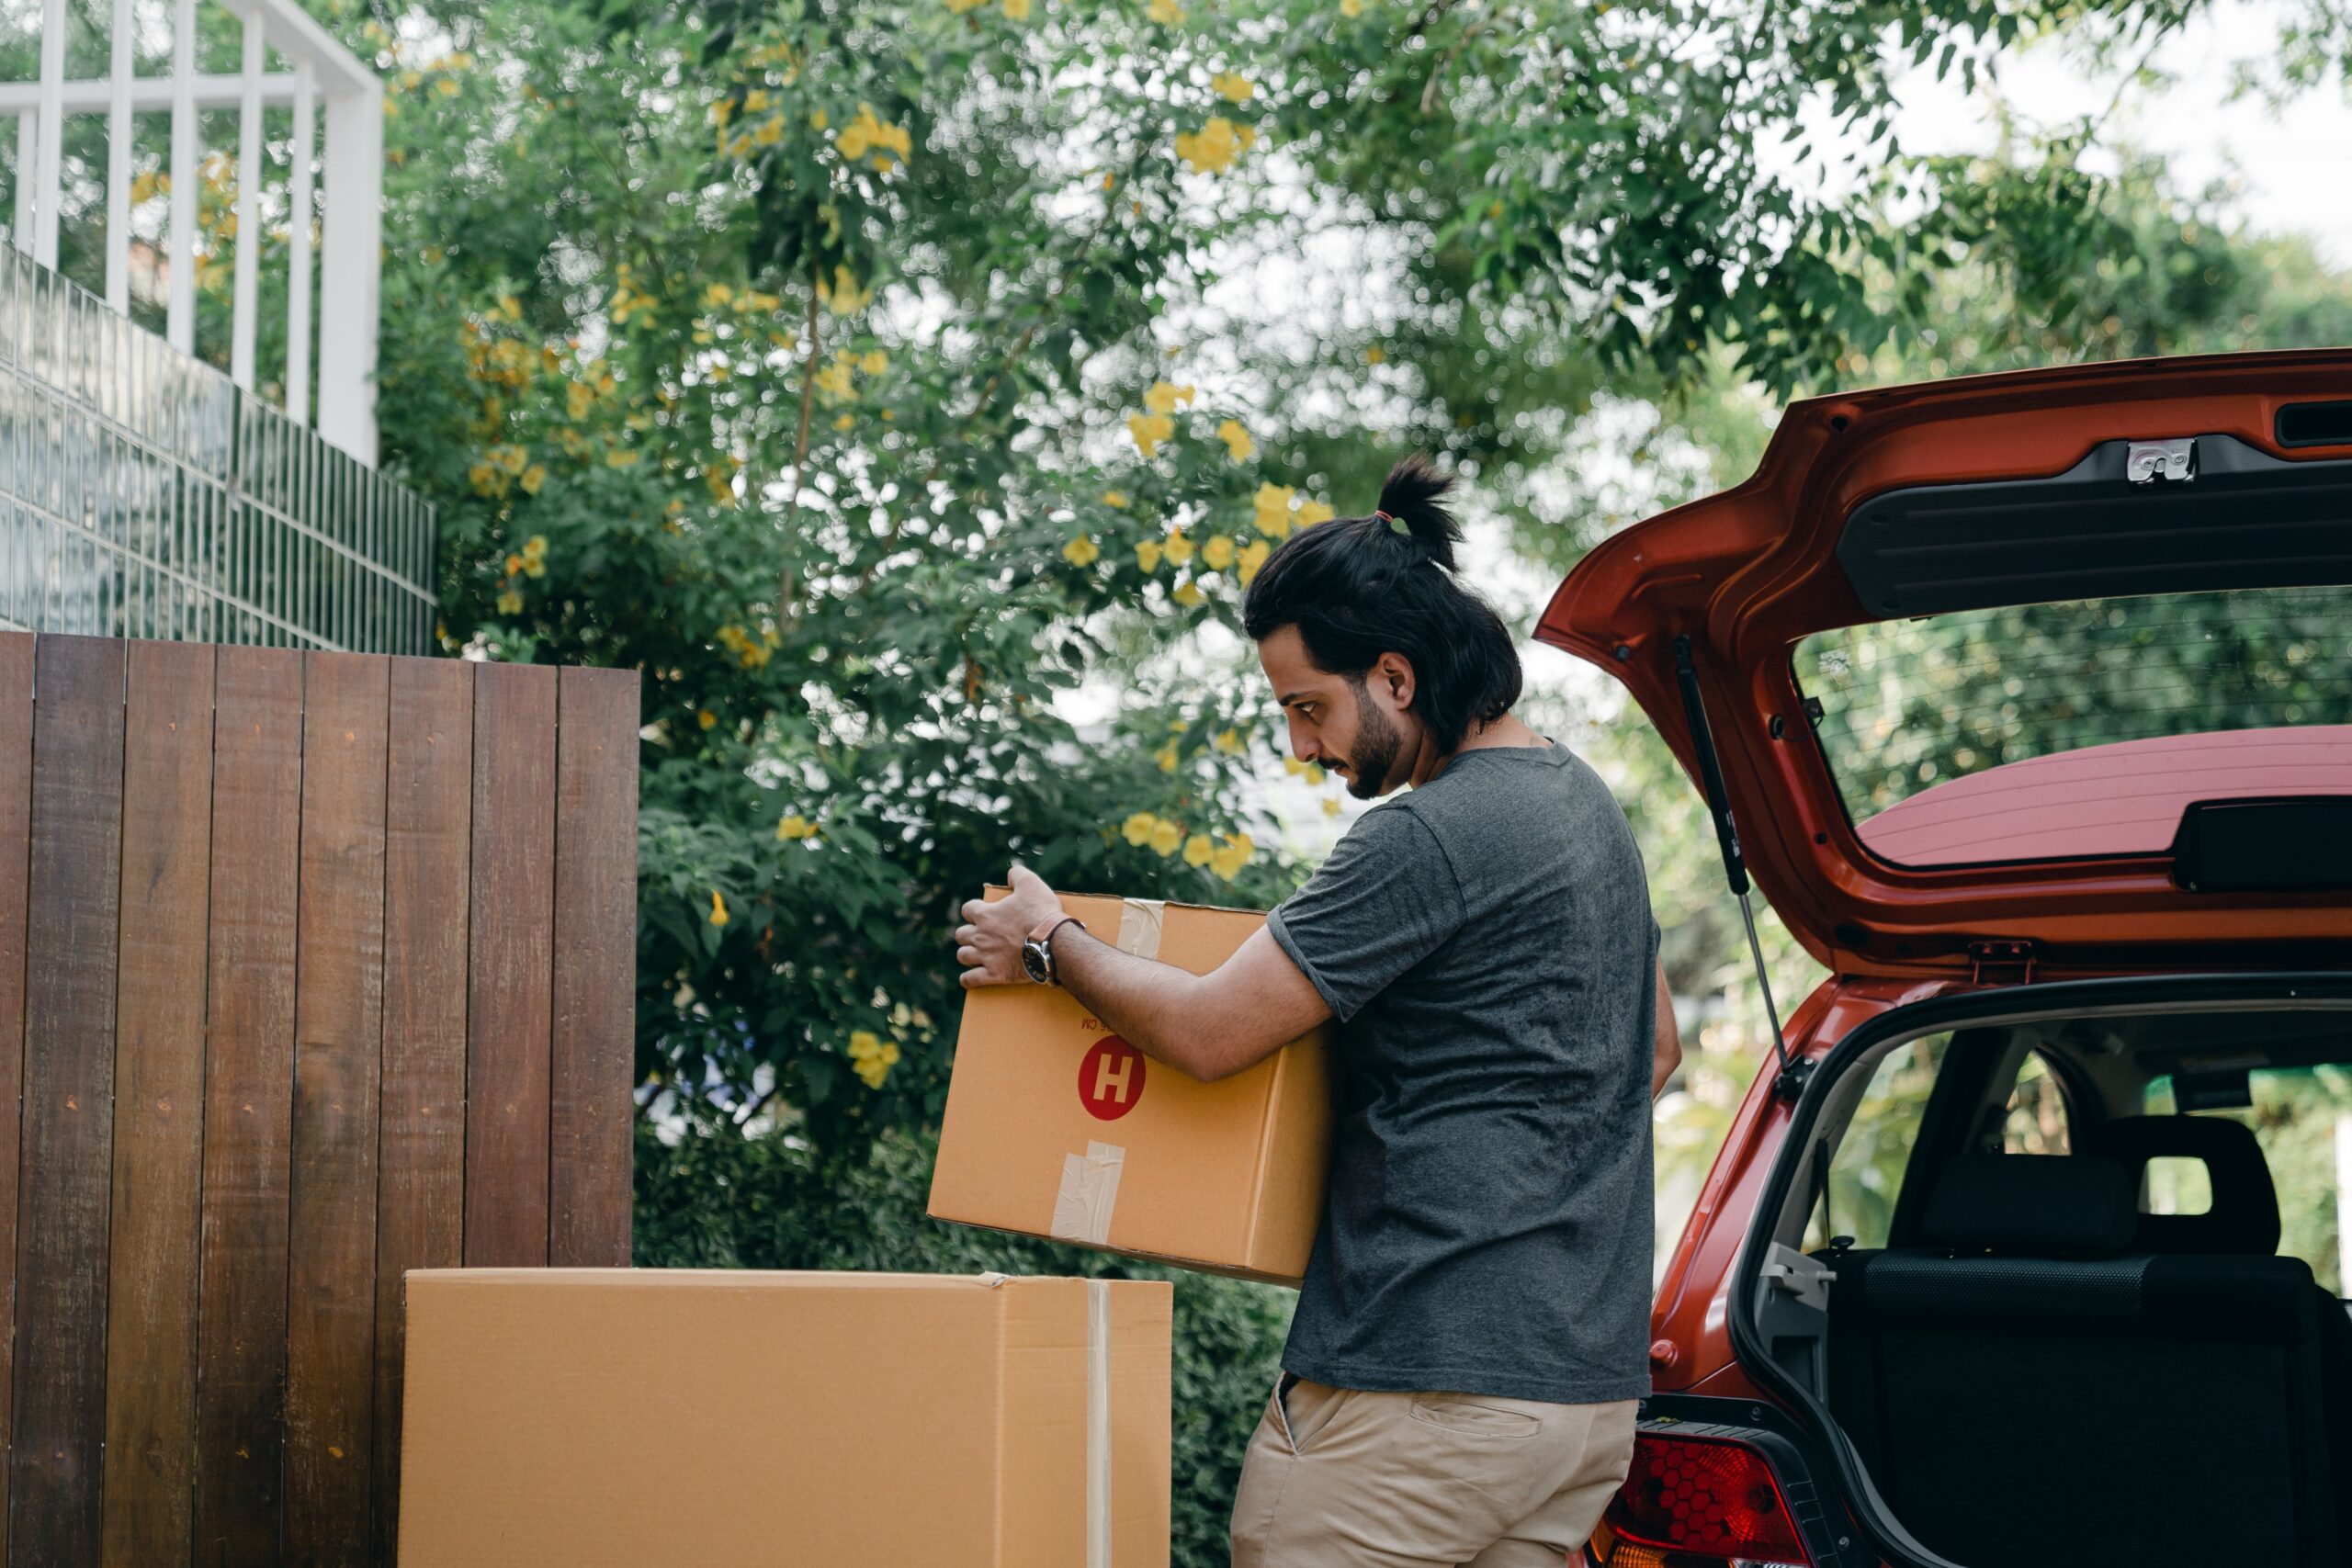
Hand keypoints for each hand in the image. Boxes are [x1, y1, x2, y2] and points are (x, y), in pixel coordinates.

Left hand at [955, 863, 1063, 988]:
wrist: (1053, 944)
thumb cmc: (1041, 914)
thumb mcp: (1032, 884)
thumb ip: (1017, 874)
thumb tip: (1010, 873)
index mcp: (986, 915)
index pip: (967, 910)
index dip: (973, 910)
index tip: (980, 912)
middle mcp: (980, 936)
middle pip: (961, 934)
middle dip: (968, 933)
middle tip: (979, 934)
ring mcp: (986, 957)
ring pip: (963, 956)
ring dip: (967, 954)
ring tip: (975, 954)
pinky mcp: (994, 975)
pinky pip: (970, 979)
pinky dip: (967, 979)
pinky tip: (969, 978)